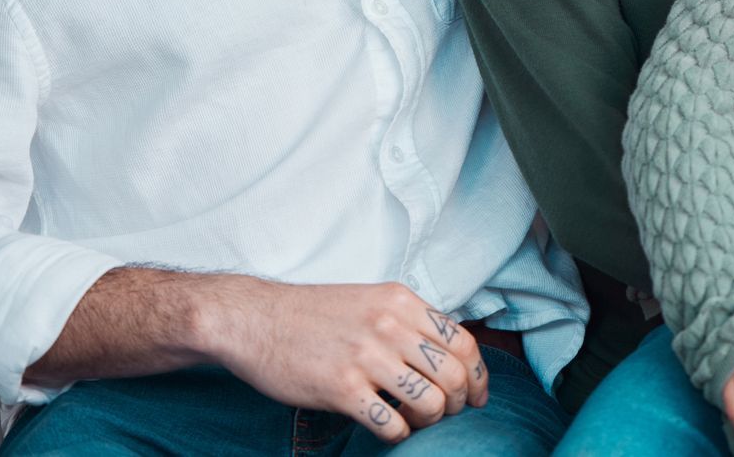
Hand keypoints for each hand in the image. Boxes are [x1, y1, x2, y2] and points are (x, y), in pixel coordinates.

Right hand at [196, 277, 486, 443]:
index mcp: (401, 301)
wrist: (254, 319)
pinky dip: (399, 434)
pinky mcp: (342, 389)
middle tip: (448, 413)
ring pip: (430, 402)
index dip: (479, 374)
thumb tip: (449, 353)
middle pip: (454, 374)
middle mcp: (390, 325)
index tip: (477, 395)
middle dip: (460, 402)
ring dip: (431, 420)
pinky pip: (391, 423)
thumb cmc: (313, 314)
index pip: (463, 341)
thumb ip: (409, 320)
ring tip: (416, 420)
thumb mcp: (371, 300)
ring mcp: (366, 358)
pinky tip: (389, 429)